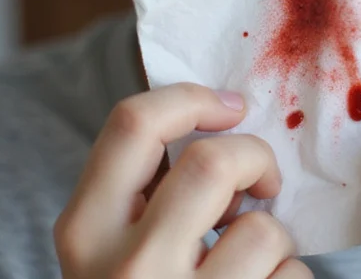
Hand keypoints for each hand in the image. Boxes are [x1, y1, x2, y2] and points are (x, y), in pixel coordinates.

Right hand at [54, 83, 311, 278]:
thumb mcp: (110, 252)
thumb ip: (144, 194)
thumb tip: (220, 117)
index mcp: (84, 234)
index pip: (131, 124)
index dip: (192, 98)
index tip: (231, 106)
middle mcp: (124, 270)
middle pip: (213, 163)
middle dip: (255, 161)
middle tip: (262, 184)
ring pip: (265, 230)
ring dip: (276, 241)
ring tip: (252, 266)